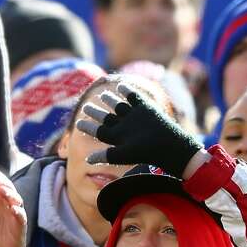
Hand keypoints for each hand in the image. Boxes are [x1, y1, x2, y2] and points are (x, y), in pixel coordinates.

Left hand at [0, 163, 26, 246]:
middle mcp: (5, 203)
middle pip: (7, 187)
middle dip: (1, 181)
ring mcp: (14, 213)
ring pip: (16, 199)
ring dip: (10, 194)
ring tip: (2, 191)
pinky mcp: (20, 225)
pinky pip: (21, 216)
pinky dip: (18, 211)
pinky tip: (13, 208)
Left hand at [75, 84, 203, 177]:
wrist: (169, 145)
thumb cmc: (145, 152)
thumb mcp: (122, 154)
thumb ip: (105, 156)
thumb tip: (87, 160)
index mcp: (118, 137)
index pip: (100, 131)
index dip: (88, 127)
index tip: (77, 123)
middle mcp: (125, 127)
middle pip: (108, 118)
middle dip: (96, 112)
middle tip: (86, 107)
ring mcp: (135, 117)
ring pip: (119, 106)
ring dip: (110, 100)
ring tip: (102, 95)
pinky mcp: (145, 109)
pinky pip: (134, 98)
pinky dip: (128, 91)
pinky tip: (121, 85)